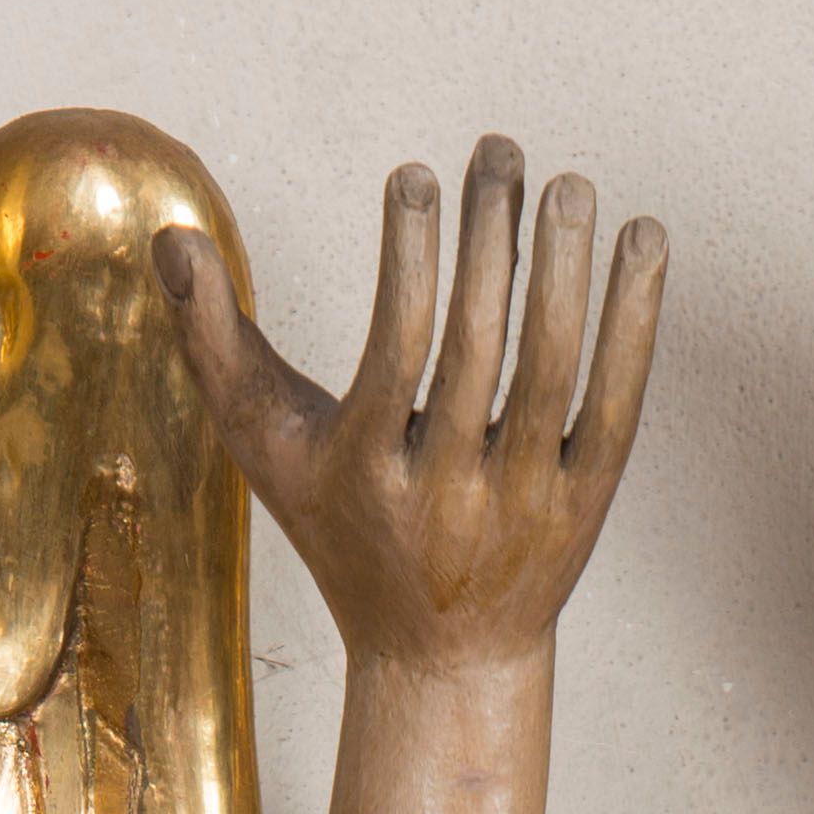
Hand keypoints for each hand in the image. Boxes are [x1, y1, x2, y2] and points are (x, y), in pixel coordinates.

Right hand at [155, 135, 665, 671]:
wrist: (442, 661)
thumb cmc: (346, 533)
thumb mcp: (269, 451)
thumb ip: (215, 343)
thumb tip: (171, 236)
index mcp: (371, 475)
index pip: (398, 354)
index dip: (409, 260)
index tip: (415, 175)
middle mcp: (452, 496)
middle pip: (479, 351)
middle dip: (490, 241)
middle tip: (500, 151)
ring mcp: (525, 504)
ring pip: (553, 374)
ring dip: (564, 271)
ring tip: (567, 182)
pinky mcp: (586, 507)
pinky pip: (618, 404)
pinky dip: (634, 322)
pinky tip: (642, 240)